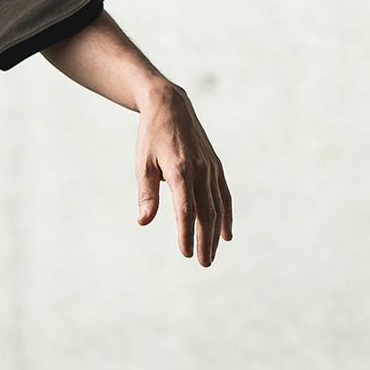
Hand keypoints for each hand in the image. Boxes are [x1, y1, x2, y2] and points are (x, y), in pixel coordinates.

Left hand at [136, 83, 232, 265]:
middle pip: (206, 211)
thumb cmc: (152, 137)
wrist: (171, 106)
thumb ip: (146, 194)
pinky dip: (226, 215)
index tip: (186, 253)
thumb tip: (143, 221)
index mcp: (179, 170)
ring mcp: (211, 168)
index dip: (185, 233)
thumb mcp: (143, 164)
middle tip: (203, 263)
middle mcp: (200, 170)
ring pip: (217, 206)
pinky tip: (225, 234)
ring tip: (212, 255)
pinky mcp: (216, 166)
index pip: (185, 209)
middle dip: (205, 240)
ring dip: (215, 232)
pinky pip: (224, 195)